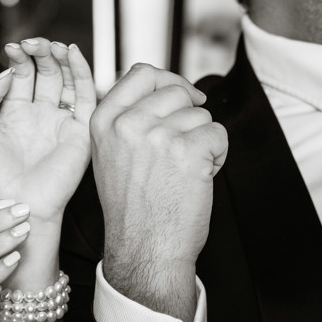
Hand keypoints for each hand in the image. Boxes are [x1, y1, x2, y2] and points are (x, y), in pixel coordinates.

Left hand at [0, 38, 94, 227]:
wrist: (13, 207)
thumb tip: (6, 74)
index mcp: (15, 115)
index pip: (22, 75)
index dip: (19, 58)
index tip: (11, 47)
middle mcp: (40, 115)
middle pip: (45, 72)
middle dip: (38, 52)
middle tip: (29, 42)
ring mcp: (61, 121)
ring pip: (66, 78)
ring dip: (58, 57)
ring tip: (46, 44)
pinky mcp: (79, 130)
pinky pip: (85, 95)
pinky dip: (81, 71)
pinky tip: (70, 52)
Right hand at [90, 63, 227, 321]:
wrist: (144, 248)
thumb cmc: (131, 207)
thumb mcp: (108, 153)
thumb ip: (125, 117)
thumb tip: (160, 85)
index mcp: (102, 120)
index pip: (141, 73)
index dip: (168, 80)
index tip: (182, 96)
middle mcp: (126, 124)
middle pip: (175, 91)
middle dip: (189, 116)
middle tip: (183, 148)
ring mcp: (156, 136)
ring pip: (199, 114)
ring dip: (203, 139)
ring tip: (186, 169)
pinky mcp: (187, 151)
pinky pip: (218, 134)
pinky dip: (218, 155)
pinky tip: (199, 177)